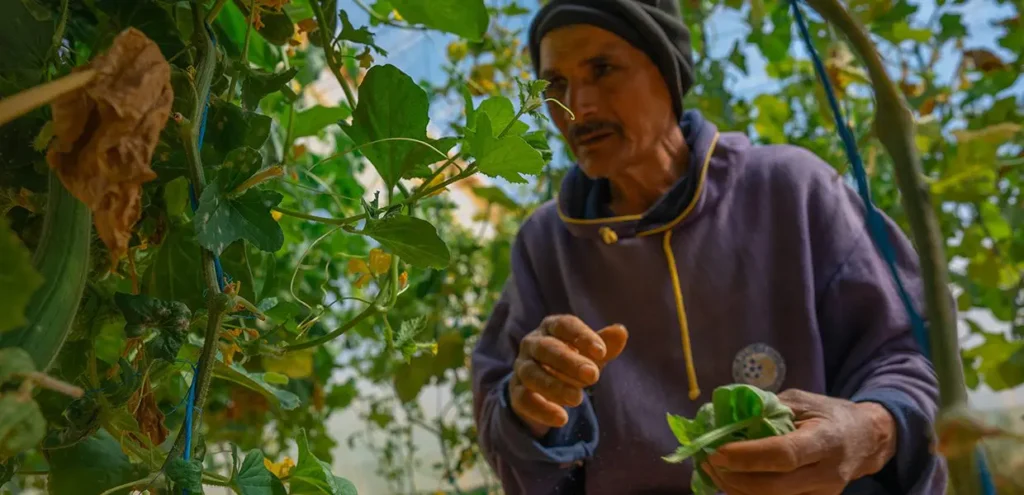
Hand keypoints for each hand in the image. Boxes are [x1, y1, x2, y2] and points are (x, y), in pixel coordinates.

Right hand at [508, 315, 627, 437]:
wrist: (545, 387)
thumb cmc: (573, 362)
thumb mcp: (591, 354)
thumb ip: (605, 344)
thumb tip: (621, 331)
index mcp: (551, 327)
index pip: (564, 325)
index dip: (582, 336)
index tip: (602, 352)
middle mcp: (532, 344)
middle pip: (546, 348)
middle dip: (569, 362)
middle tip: (593, 376)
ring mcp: (522, 367)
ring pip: (532, 374)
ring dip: (554, 386)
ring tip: (578, 400)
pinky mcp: (516, 391)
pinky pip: (523, 399)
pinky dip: (541, 409)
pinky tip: (561, 418)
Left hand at [702, 389, 897, 494]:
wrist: (866, 439)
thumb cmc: (829, 414)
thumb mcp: (801, 400)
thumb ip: (767, 408)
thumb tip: (725, 416)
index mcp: (826, 440)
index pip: (784, 455)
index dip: (748, 456)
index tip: (718, 451)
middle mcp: (828, 473)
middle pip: (775, 487)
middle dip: (735, 478)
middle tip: (708, 462)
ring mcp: (823, 494)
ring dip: (737, 490)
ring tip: (713, 471)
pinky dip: (749, 494)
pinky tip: (732, 481)